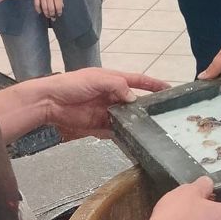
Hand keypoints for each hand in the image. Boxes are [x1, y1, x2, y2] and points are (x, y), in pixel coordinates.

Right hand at [32, 0, 63, 20]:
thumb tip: (62, 6)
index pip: (59, 6)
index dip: (59, 12)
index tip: (59, 14)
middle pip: (51, 9)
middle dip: (52, 15)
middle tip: (53, 18)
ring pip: (44, 8)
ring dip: (46, 14)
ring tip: (48, 16)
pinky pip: (37, 5)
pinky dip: (38, 9)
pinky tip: (40, 12)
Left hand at [41, 67, 167, 138]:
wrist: (50, 102)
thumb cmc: (73, 84)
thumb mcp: (98, 79)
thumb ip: (118, 85)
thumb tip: (134, 99)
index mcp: (113, 80)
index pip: (138, 81)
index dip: (153, 84)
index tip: (170, 88)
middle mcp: (112, 96)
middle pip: (134, 102)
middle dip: (147, 108)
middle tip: (164, 115)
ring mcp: (106, 112)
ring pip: (126, 118)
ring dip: (135, 123)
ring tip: (151, 130)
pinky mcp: (98, 126)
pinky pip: (114, 132)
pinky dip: (122, 136)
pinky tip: (133, 140)